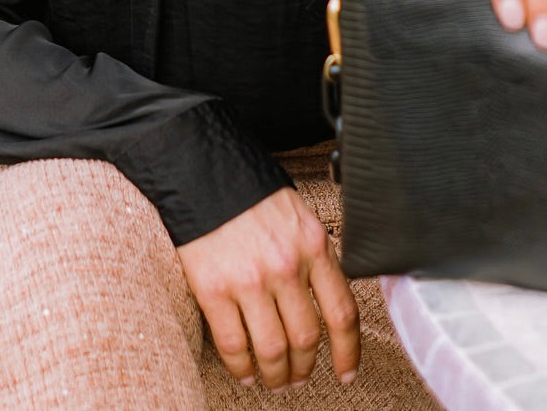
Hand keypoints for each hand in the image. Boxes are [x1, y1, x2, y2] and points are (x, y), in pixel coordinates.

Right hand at [176, 187, 359, 391]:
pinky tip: (244, 372)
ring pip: (273, 349)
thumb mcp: (294, 213)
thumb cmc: (245, 187)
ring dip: (275, 374)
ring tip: (272, 380)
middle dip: (304, 367)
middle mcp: (286, 266)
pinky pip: (233, 343)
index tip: (345, 372)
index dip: (347, 352)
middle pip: (306, 338)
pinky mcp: (214, 287)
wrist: (198, 166)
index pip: (341, 312)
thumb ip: (309, 252)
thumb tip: (320, 294)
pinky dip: (241, 366)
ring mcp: (249, 279)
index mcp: (312, 245)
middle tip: (298, 378)